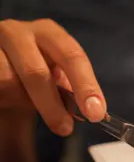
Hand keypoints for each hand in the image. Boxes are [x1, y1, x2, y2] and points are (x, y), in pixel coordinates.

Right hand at [0, 19, 105, 135]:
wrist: (0, 62)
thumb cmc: (34, 67)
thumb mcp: (55, 72)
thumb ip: (72, 89)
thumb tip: (93, 111)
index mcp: (49, 33)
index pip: (73, 57)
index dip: (86, 86)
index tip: (95, 114)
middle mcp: (19, 32)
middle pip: (36, 72)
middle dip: (52, 105)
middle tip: (65, 129)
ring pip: (8, 82)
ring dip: (21, 102)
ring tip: (26, 103)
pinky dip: (4, 100)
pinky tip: (8, 99)